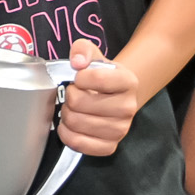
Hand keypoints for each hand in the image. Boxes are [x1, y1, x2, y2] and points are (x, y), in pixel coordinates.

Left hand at [55, 38, 144, 156]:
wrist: (116, 97)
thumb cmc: (101, 76)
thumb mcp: (94, 55)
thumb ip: (83, 49)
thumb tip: (77, 61)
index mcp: (128, 82)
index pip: (98, 79)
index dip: (79, 77)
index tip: (79, 78)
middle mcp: (128, 107)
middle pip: (79, 103)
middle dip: (69, 96)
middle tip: (73, 94)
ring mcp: (121, 129)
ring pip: (76, 123)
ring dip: (66, 114)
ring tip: (73, 108)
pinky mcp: (110, 146)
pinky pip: (79, 143)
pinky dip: (67, 134)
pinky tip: (70, 125)